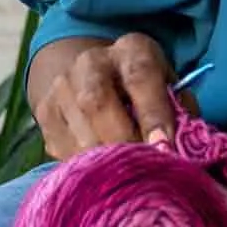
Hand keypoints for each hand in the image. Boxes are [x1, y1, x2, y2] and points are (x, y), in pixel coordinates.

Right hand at [31, 33, 186, 159]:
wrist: (95, 76)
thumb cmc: (145, 90)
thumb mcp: (169, 89)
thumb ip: (179, 111)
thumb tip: (182, 148)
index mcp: (131, 50)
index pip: (140, 77)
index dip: (152, 114)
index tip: (164, 147)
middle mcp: (91, 61)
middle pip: (97, 103)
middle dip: (122, 142)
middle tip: (142, 170)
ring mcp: (62, 85)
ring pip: (77, 131)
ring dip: (103, 162)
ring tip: (124, 177)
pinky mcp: (45, 110)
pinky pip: (62, 148)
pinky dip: (84, 166)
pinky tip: (101, 171)